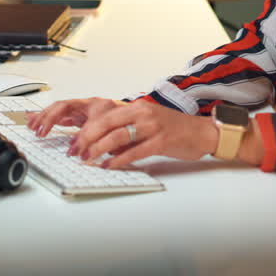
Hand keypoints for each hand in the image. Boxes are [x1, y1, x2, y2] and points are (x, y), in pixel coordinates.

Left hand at [27, 97, 217, 168]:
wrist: (201, 133)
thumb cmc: (174, 130)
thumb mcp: (147, 125)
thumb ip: (125, 133)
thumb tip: (101, 147)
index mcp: (137, 108)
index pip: (104, 117)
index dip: (86, 129)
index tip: (74, 142)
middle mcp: (143, 113)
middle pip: (106, 124)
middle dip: (87, 138)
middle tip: (75, 151)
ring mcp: (153, 126)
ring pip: (118, 137)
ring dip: (99, 150)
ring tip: (87, 160)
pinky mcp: (162, 141)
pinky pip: (135, 151)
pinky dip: (119, 160)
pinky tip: (109, 166)